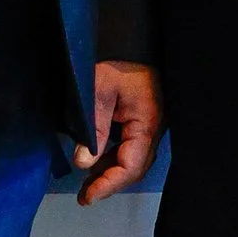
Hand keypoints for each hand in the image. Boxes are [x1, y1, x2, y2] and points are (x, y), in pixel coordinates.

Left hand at [75, 60, 162, 202]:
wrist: (131, 39)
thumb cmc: (116, 61)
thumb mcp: (98, 91)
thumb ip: (93, 128)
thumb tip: (83, 163)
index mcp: (147, 124)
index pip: (130, 166)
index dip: (109, 185)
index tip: (88, 197)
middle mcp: (154, 130)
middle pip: (135, 168)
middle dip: (110, 184)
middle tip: (85, 196)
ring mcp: (151, 125)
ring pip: (133, 160)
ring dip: (111, 173)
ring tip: (87, 185)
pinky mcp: (144, 120)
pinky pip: (131, 147)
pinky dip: (114, 159)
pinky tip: (97, 163)